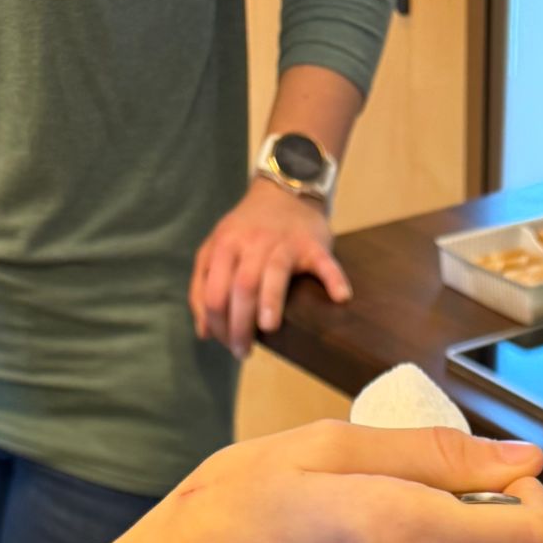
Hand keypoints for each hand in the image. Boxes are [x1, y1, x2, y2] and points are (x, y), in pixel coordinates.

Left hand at [190, 179, 348, 359]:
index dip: (218, 325)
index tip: (228, 345)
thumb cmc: (248, 230)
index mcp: (225, 245)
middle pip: (242, 286)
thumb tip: (204, 331)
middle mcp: (252, 242)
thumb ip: (203, 286)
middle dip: (240, 325)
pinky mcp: (313, 244)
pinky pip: (324, 262)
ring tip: (269, 330)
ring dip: (270, 302)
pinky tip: (340, 298)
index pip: (215, 292)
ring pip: (274, 273)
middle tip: (244, 352)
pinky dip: (333, 279)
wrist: (284, 191)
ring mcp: (284, 242)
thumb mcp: (216, 248)